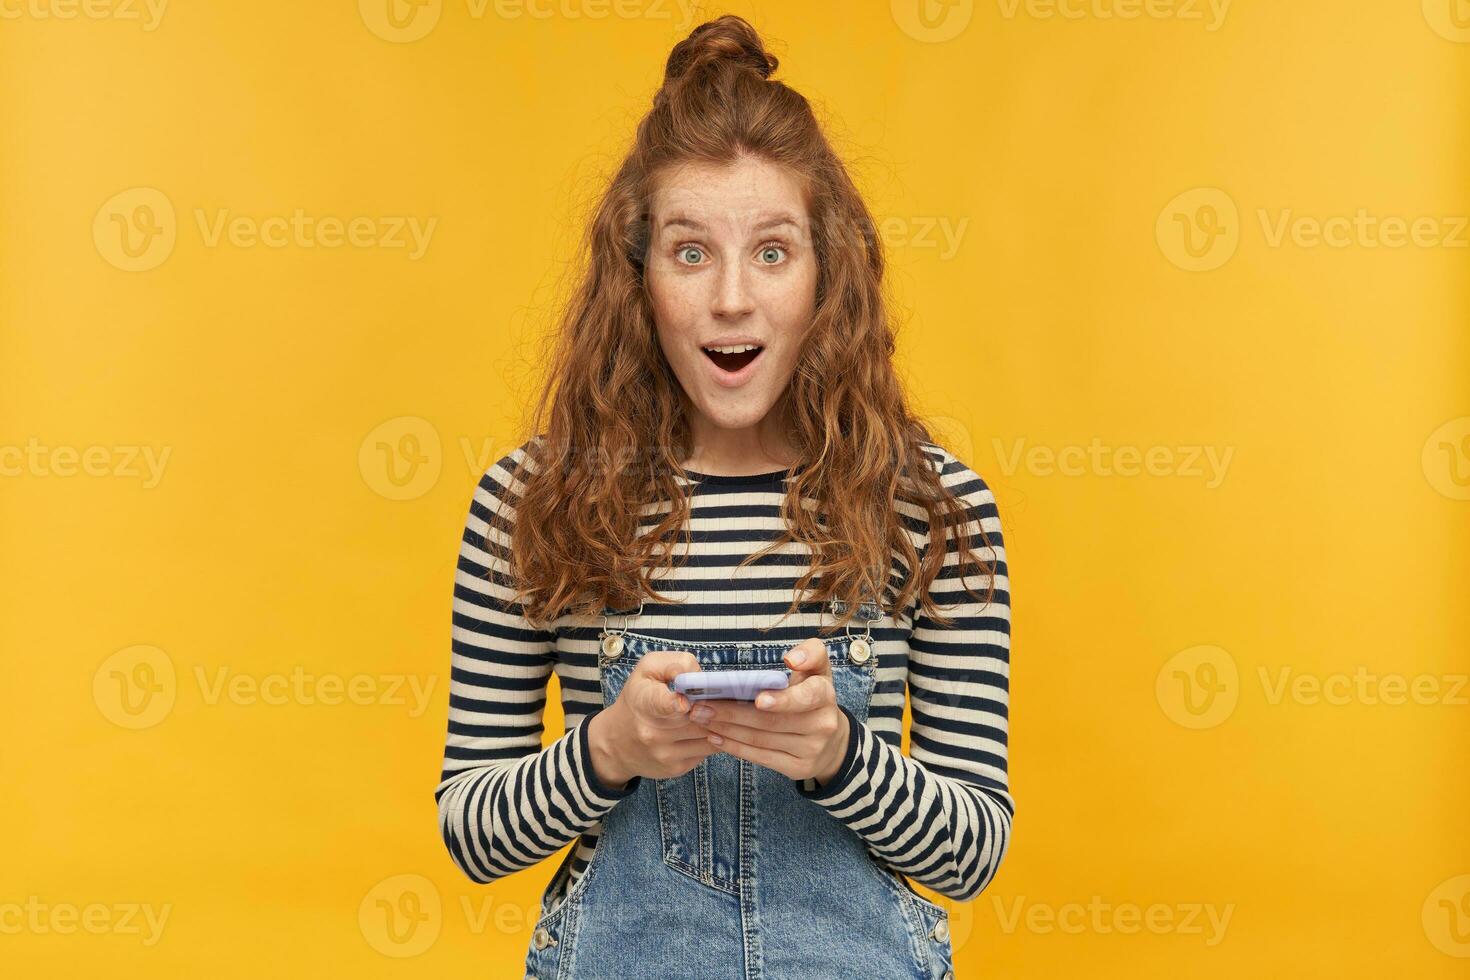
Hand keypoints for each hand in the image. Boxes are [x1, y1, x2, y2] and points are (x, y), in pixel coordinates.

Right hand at [588, 651, 721, 789]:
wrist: (616, 743)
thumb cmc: (637, 699)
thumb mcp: (647, 670)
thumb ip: (675, 665)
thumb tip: (701, 677)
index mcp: (644, 702)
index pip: (664, 705)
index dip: (680, 703)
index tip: (688, 702)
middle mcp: (652, 732)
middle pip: (699, 719)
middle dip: (718, 708)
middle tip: (728, 699)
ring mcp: (665, 753)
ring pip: (709, 736)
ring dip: (721, 724)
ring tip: (724, 713)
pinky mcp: (676, 768)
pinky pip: (708, 751)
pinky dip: (715, 739)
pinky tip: (711, 729)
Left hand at [686, 637, 849, 784]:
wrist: (832, 741)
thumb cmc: (813, 696)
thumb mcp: (818, 670)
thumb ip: (810, 653)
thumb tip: (792, 659)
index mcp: (825, 695)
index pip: (807, 696)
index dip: (782, 699)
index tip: (758, 698)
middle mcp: (823, 725)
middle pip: (771, 721)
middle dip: (732, 713)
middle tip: (700, 705)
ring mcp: (811, 750)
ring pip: (762, 740)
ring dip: (727, 729)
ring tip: (701, 718)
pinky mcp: (798, 769)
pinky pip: (761, 758)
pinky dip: (735, 747)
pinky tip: (715, 737)